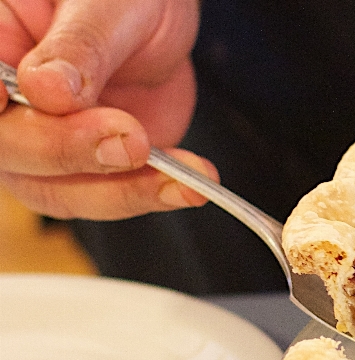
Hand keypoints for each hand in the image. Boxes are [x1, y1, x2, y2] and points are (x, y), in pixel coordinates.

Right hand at [0, 0, 216, 219]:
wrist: (157, 19)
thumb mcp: (105, 4)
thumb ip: (79, 46)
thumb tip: (45, 91)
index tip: (27, 103)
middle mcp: (5, 105)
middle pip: (9, 150)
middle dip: (70, 150)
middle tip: (133, 138)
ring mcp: (43, 143)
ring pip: (58, 191)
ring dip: (123, 190)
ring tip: (180, 178)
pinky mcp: (88, 170)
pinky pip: (108, 197)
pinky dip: (151, 193)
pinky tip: (188, 185)